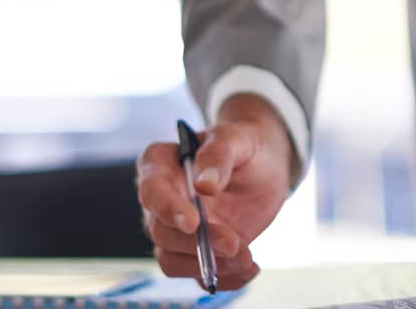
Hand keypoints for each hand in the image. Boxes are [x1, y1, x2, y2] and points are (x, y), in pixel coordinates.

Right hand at [135, 94, 295, 289]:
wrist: (263, 166)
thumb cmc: (243, 144)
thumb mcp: (236, 139)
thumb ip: (218, 154)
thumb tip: (204, 184)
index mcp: (160, 164)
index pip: (152, 190)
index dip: (168, 209)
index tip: (193, 223)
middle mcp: (161, 200)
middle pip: (160, 231)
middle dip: (195, 243)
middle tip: (234, 244)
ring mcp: (175, 229)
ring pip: (172, 259)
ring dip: (206, 265)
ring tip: (246, 258)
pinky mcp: (195, 251)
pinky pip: (196, 274)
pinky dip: (222, 278)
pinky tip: (248, 268)